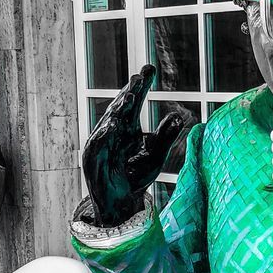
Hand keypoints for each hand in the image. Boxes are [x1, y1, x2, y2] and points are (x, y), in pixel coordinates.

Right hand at [81, 65, 185, 226]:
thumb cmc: (134, 177)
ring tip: (130, 97)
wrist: (120, 204)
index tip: (149, 68)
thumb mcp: (155, 155)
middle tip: (141, 77)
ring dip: (118, 110)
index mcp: (125, 127)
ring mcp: (100, 145)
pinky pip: (99, 146)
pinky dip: (106, 135)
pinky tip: (115, 125)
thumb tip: (179, 116)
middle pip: (121, 108)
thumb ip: (165, 137)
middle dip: (130, 92)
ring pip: (109, 123)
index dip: (140, 86)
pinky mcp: (93, 161)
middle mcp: (111, 132)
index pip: (133, 102)